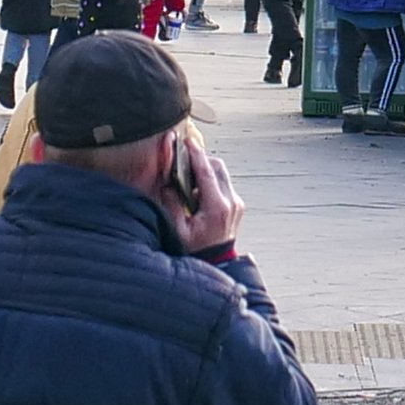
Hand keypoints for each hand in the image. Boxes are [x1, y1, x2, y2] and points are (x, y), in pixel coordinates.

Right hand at [162, 138, 243, 254]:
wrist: (216, 262)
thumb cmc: (197, 250)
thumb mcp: (178, 230)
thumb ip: (171, 204)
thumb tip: (167, 185)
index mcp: (217, 207)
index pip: (206, 172)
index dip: (196, 154)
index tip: (187, 142)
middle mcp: (231, 203)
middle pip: (217, 167)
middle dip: (200, 159)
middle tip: (184, 159)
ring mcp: (236, 203)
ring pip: (222, 173)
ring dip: (205, 169)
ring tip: (188, 179)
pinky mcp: (236, 205)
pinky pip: (223, 183)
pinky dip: (210, 180)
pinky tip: (197, 191)